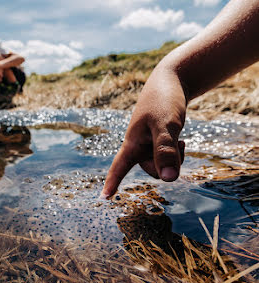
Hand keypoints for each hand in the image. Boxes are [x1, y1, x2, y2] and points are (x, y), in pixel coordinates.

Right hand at [101, 67, 186, 197]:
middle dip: (167, 164)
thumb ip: (166, 151)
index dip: (112, 184)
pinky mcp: (159, 142)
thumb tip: (169, 179)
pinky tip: (181, 140)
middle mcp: (139, 147)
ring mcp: (149, 145)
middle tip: (179, 143)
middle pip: (153, 171)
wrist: (172, 81)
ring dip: (175, 158)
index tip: (103, 199)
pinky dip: (178, 153)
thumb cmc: (164, 100)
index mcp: (132, 143)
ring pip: (163, 167)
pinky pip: (168, 159)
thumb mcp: (167, 125)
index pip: (119, 168)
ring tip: (180, 139)